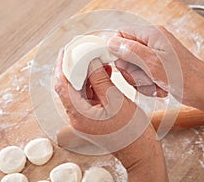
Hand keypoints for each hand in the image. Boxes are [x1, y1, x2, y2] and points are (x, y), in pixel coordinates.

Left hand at [55, 51, 167, 181]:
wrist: (141, 152)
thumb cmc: (131, 131)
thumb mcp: (116, 100)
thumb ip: (100, 80)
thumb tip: (90, 61)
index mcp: (79, 115)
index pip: (62, 85)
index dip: (62, 66)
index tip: (66, 51)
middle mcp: (78, 117)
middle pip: (68, 87)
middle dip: (73, 68)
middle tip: (79, 52)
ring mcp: (86, 118)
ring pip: (79, 91)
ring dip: (85, 75)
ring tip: (94, 59)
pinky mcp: (94, 117)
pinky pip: (89, 97)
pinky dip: (94, 84)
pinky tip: (103, 72)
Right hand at [108, 25, 203, 105]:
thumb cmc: (185, 76)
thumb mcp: (153, 63)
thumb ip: (130, 51)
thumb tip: (112, 43)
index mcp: (152, 34)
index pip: (122, 34)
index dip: (117, 50)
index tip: (122, 65)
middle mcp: (152, 43)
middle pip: (125, 55)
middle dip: (132, 71)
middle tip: (145, 76)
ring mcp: (154, 57)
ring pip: (132, 69)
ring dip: (141, 81)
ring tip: (156, 83)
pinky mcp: (156, 69)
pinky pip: (141, 78)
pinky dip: (148, 86)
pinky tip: (160, 87)